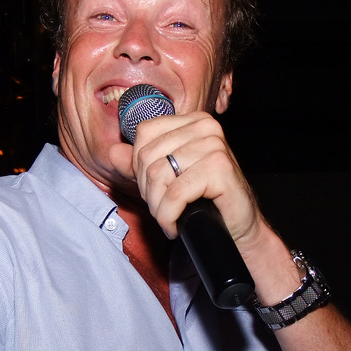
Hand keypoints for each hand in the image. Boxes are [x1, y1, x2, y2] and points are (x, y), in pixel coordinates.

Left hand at [107, 111, 262, 247]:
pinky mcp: (219, 168)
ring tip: (170, 217)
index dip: (140, 166)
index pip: (144, 133)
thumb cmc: (205, 201)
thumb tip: (113, 151)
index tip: (156, 189)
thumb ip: (139, 164)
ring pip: (159, 176)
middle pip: (148, 156)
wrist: (237, 228)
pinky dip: (169, 216)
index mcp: (192, 121)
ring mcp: (214, 145)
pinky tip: (176, 225)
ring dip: (158, 207)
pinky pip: (175, 194)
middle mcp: (205, 127)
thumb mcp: (168, 178)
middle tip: (164, 208)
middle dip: (149, 190)